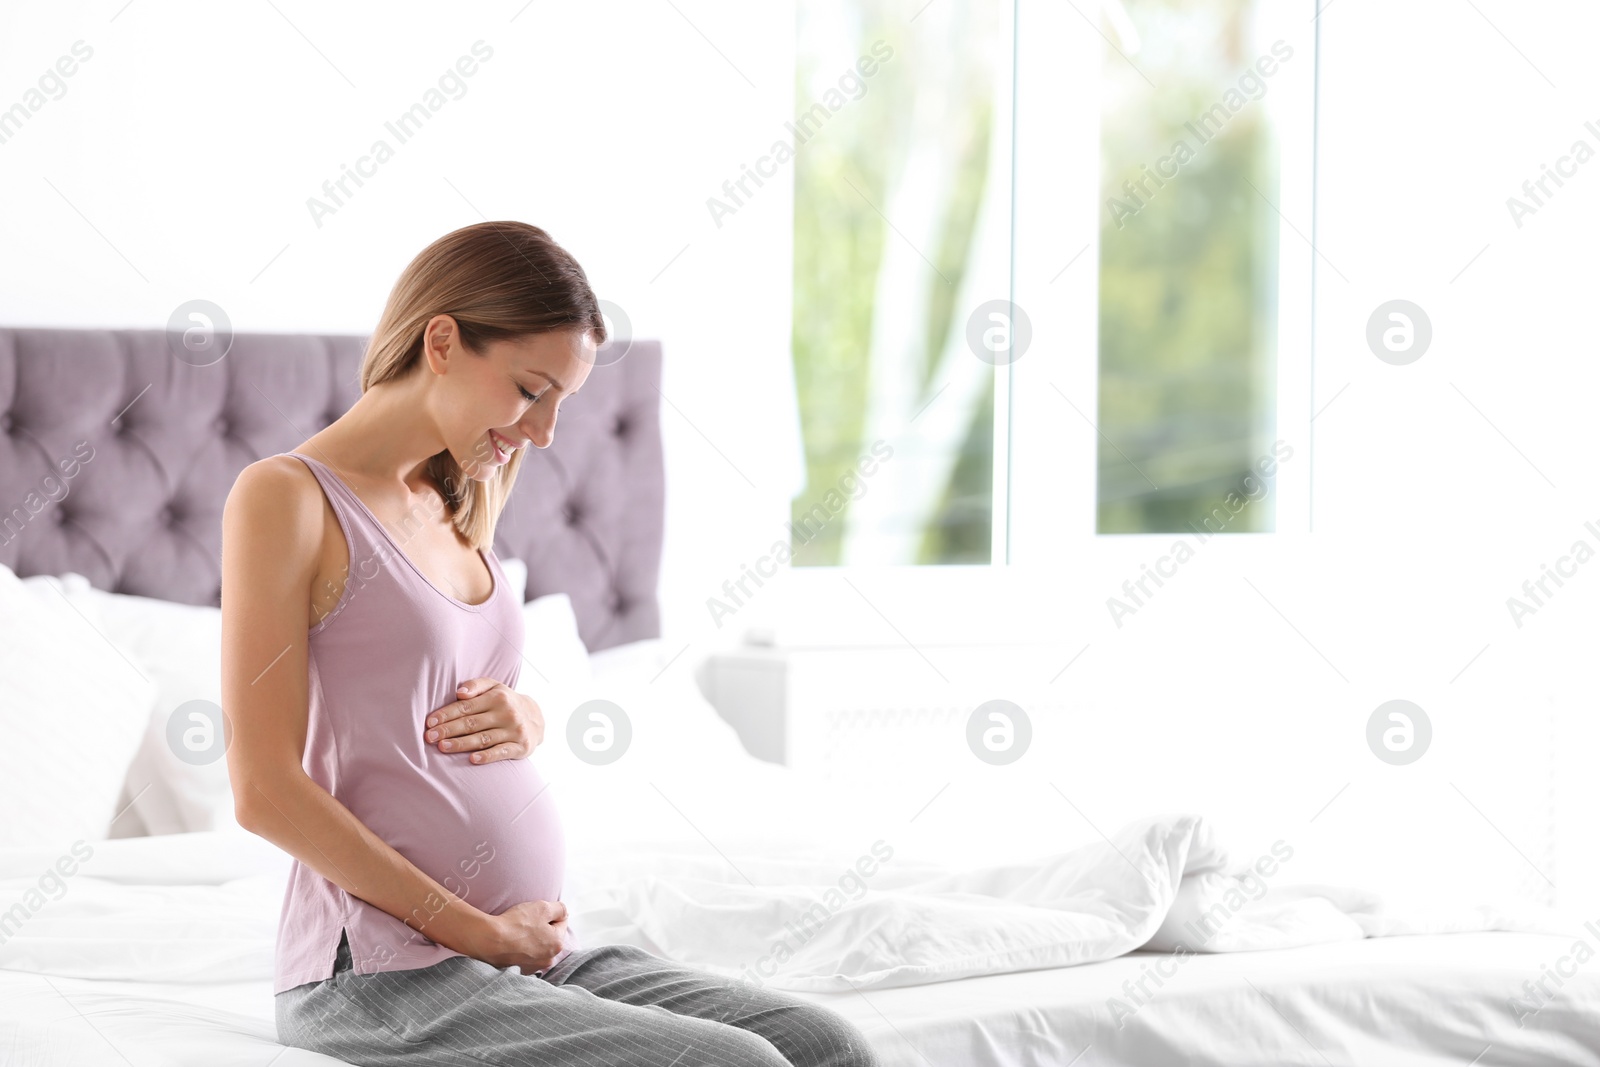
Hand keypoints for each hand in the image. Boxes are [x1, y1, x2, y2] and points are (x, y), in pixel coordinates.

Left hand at [424, 679, 543, 763]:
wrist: (536, 719)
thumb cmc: (505, 702)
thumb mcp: (495, 687)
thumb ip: (476, 685)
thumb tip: (460, 693)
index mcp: (497, 697)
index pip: (466, 707)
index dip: (447, 714)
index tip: (430, 722)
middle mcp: (507, 713)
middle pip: (472, 723)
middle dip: (449, 730)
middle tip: (429, 737)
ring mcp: (514, 731)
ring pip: (483, 739)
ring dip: (461, 744)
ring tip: (442, 747)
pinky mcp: (520, 746)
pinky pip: (501, 752)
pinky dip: (487, 756)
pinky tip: (472, 759)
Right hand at [468, 899, 568, 974]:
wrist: (490, 941)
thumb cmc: (517, 923)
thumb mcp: (543, 907)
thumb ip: (559, 908)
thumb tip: (564, 913)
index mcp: (558, 944)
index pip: (561, 922)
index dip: (549, 913)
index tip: (536, 912)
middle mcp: (549, 959)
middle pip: (550, 936)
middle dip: (542, 927)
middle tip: (526, 921)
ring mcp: (534, 967)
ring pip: (538, 946)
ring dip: (532, 939)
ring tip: (518, 932)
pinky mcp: (519, 970)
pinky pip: (525, 955)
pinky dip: (521, 949)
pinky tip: (513, 943)